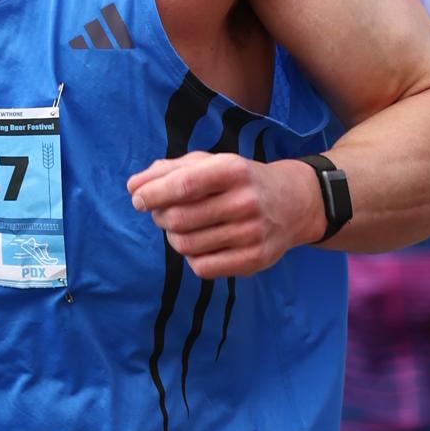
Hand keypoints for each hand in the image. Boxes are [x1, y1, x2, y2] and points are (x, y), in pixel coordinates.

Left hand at [126, 148, 317, 278]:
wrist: (295, 203)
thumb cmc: (242, 180)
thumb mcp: (213, 163)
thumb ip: (172, 170)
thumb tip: (134, 186)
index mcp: (233, 170)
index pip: (183, 184)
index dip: (153, 193)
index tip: (138, 198)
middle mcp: (245, 201)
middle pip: (178, 218)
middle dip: (160, 216)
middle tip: (163, 213)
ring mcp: (251, 233)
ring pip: (186, 245)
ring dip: (173, 238)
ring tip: (181, 228)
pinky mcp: (254, 260)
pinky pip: (202, 267)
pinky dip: (192, 258)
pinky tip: (200, 245)